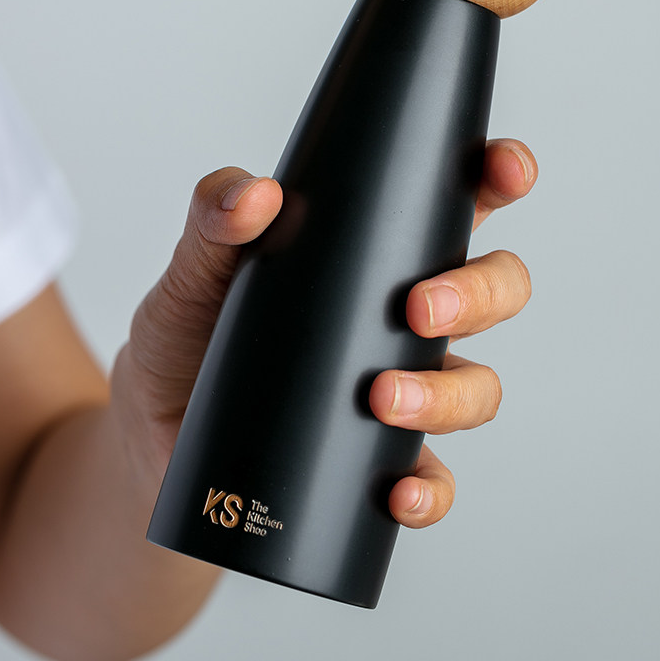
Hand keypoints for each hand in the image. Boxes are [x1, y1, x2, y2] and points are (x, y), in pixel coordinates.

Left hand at [115, 140, 535, 513]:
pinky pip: (435, 479)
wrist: (154, 436)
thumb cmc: (186, 337)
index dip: (497, 176)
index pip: (453, 202)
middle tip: (420, 307)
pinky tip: (397, 488)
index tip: (505, 171)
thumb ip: (214, 221)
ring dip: (449, 394)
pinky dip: (431, 489)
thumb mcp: (192, 272)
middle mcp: (399, 318)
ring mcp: (399, 389)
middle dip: (480, 293)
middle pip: (494, 291)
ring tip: (382, 397)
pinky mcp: (377, 462)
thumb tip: (255, 196)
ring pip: (477, 387)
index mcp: (370, 253)